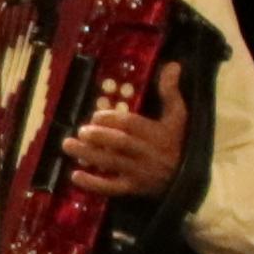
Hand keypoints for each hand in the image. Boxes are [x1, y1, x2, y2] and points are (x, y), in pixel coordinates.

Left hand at [56, 93, 182, 201]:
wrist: (185, 178)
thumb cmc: (176, 142)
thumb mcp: (177, 116)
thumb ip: (170, 91)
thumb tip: (173, 65)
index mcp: (157, 134)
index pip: (133, 125)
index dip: (112, 119)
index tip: (96, 115)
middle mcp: (147, 153)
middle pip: (120, 144)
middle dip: (98, 136)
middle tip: (81, 130)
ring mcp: (139, 172)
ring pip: (112, 163)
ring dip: (88, 154)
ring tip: (68, 144)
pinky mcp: (132, 188)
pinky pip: (111, 188)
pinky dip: (92, 183)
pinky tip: (75, 175)